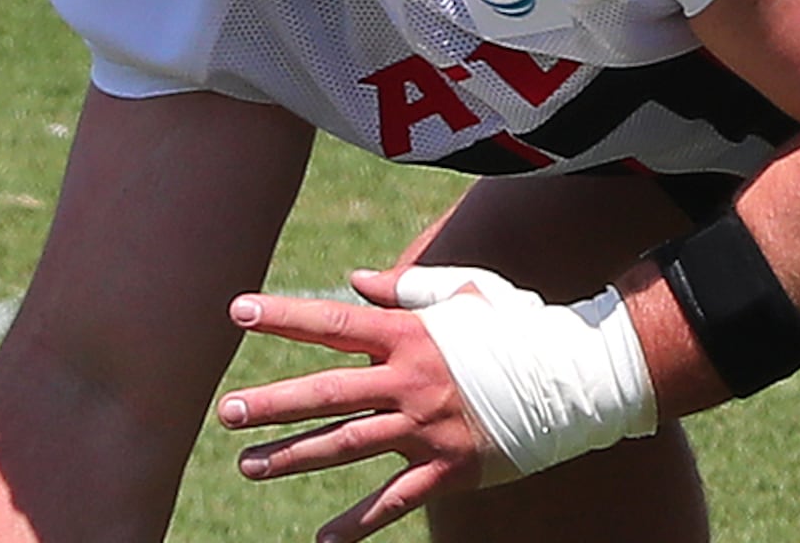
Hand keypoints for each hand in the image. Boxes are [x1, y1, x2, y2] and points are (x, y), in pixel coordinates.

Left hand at [218, 268, 499, 542]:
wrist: (572, 378)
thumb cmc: (515, 329)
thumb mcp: (465, 294)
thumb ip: (406, 288)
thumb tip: (355, 281)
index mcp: (410, 336)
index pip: (335, 324)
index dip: (285, 315)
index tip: (238, 308)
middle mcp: (411, 381)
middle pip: (329, 394)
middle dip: (273, 404)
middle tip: (227, 412)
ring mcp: (427, 428)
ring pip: (347, 446)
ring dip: (293, 457)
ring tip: (247, 467)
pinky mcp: (446, 469)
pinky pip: (393, 501)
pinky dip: (357, 524)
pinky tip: (322, 541)